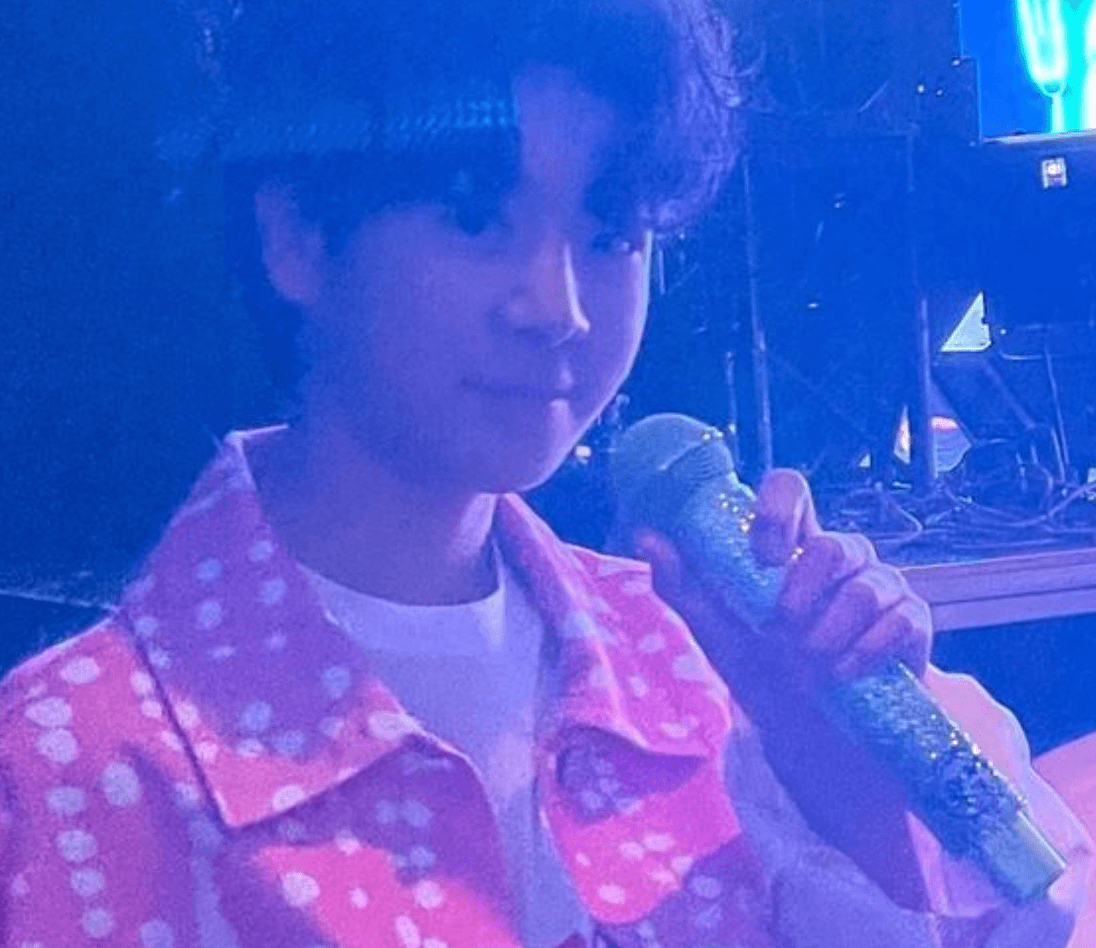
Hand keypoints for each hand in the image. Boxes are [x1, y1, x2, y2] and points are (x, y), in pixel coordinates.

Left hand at [633, 468, 932, 699]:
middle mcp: (841, 559)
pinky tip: (844, 672)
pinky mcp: (912, 622)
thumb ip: (683, 585)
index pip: (791, 490)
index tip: (759, 555)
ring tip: (813, 662)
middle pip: (833, 544)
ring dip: (833, 628)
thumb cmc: (764, 669)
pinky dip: (868, 649)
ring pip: (867, 586)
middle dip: (804, 589)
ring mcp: (882, 587)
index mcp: (791, 548)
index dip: (778, 508)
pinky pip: (900, 620)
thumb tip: (645, 537)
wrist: (813, 733)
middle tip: (781, 627)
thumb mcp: (716, 630)